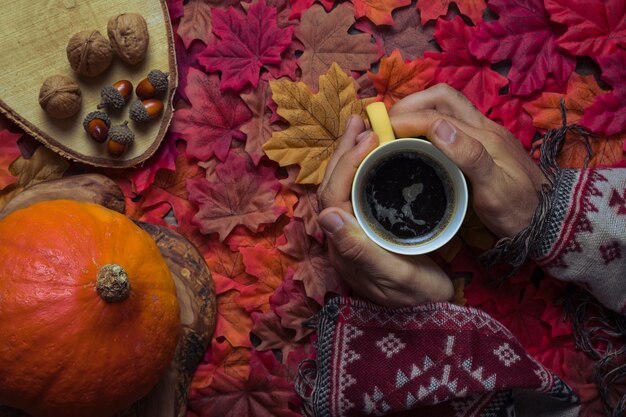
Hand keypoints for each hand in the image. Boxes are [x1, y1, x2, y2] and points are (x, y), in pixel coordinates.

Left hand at [317, 115, 453, 306]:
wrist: (428, 317)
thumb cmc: (418, 300)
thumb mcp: (397, 278)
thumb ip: (361, 251)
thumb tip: (326, 215)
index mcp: (344, 246)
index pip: (333, 196)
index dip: (346, 163)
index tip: (369, 137)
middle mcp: (342, 237)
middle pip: (333, 186)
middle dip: (343, 151)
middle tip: (360, 120)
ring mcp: (353, 232)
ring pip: (342, 187)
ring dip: (349, 156)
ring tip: (362, 127)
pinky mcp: (366, 229)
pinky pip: (356, 192)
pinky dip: (361, 168)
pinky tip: (372, 154)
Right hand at [389, 84, 546, 237]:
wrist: (551, 220)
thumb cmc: (519, 211)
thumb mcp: (494, 190)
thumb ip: (469, 156)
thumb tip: (437, 126)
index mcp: (483, 136)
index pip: (436, 114)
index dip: (405, 119)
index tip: (380, 133)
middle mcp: (484, 127)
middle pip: (442, 96)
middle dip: (411, 103)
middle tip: (386, 123)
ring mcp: (485, 134)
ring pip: (448, 105)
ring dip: (420, 109)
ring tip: (396, 128)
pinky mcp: (484, 144)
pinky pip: (452, 119)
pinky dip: (429, 120)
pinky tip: (417, 139)